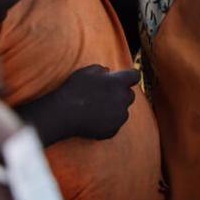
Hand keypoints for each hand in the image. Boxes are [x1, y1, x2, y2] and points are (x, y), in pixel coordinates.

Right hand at [21, 64, 139, 143]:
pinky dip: (108, 122)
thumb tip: (108, 72)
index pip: (135, 76)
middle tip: (105, 95)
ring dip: (115, 109)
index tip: (124, 78)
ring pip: (123, 111)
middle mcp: (123, 99)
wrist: (65, 114)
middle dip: (121, 94)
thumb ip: (102, 70)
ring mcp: (119, 116)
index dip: (130, 76)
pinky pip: (115, 124)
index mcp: (118, 82)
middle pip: (130, 95)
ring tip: (97, 109)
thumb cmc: (74, 89)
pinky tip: (94, 119)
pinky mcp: (113, 130)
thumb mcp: (86, 71)